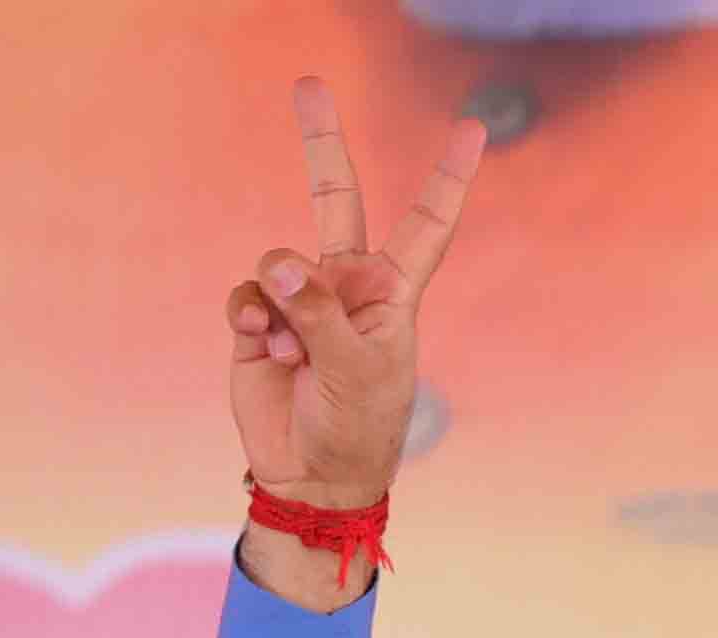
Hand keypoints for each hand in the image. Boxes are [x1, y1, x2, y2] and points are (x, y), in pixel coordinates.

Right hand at [222, 81, 480, 520]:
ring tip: (294, 356)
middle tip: (309, 82)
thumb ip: (319, 314)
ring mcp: (299, 298)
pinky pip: (244, 295)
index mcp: (391, 294)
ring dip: (279, 310)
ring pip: (276, 265)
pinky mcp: (257, 317)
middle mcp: (346, 285)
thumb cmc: (355, 429)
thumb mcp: (355, 373)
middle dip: (321, 142)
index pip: (426, 224)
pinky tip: (264, 352)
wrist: (309, 475)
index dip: (446, 178)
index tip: (472, 130)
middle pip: (334, 198)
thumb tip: (280, 262)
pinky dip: (248, 322)